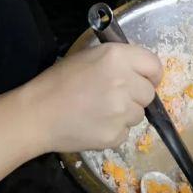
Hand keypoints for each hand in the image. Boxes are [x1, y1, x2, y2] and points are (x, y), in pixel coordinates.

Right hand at [28, 42, 161, 151]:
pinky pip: (125, 132)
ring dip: (125, 113)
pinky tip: (94, 123)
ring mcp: (121, 112)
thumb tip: (139, 71)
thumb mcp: (90, 56)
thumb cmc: (60, 80)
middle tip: (114, 96)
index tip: (144, 79)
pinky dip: (114, 130)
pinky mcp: (115, 135)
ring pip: (138, 115)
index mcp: (117, 57)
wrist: (38, 113)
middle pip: (149, 93)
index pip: (154, 65)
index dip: (150, 74)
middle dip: (136, 95)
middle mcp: (124, 82)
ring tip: (99, 110)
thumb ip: (118, 60)